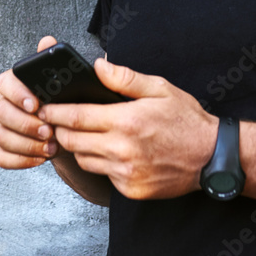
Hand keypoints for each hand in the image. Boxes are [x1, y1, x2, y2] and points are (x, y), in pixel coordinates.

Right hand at [0, 36, 60, 168]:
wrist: (71, 131)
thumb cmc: (66, 103)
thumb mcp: (67, 82)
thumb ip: (56, 62)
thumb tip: (47, 41)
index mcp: (16, 84)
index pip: (4, 82)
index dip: (17, 93)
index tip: (35, 104)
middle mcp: (4, 105)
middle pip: (1, 112)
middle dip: (25, 124)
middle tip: (48, 131)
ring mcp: (2, 128)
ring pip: (1, 136)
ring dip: (26, 144)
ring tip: (51, 146)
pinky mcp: (4, 150)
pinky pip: (2, 157)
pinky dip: (21, 160)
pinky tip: (41, 157)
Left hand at [38, 58, 218, 199]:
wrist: (211, 157)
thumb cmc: (186, 120)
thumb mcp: (159, 89)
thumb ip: (124, 78)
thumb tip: (98, 66)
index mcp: (126, 121)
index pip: (75, 117)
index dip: (54, 112)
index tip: (45, 107)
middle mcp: (122, 150)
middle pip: (72, 141)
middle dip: (61, 129)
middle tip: (59, 120)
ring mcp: (125, 172)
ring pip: (84, 160)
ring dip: (80, 146)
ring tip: (88, 134)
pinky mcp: (130, 189)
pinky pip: (103, 174)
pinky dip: (101, 162)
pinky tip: (112, 151)